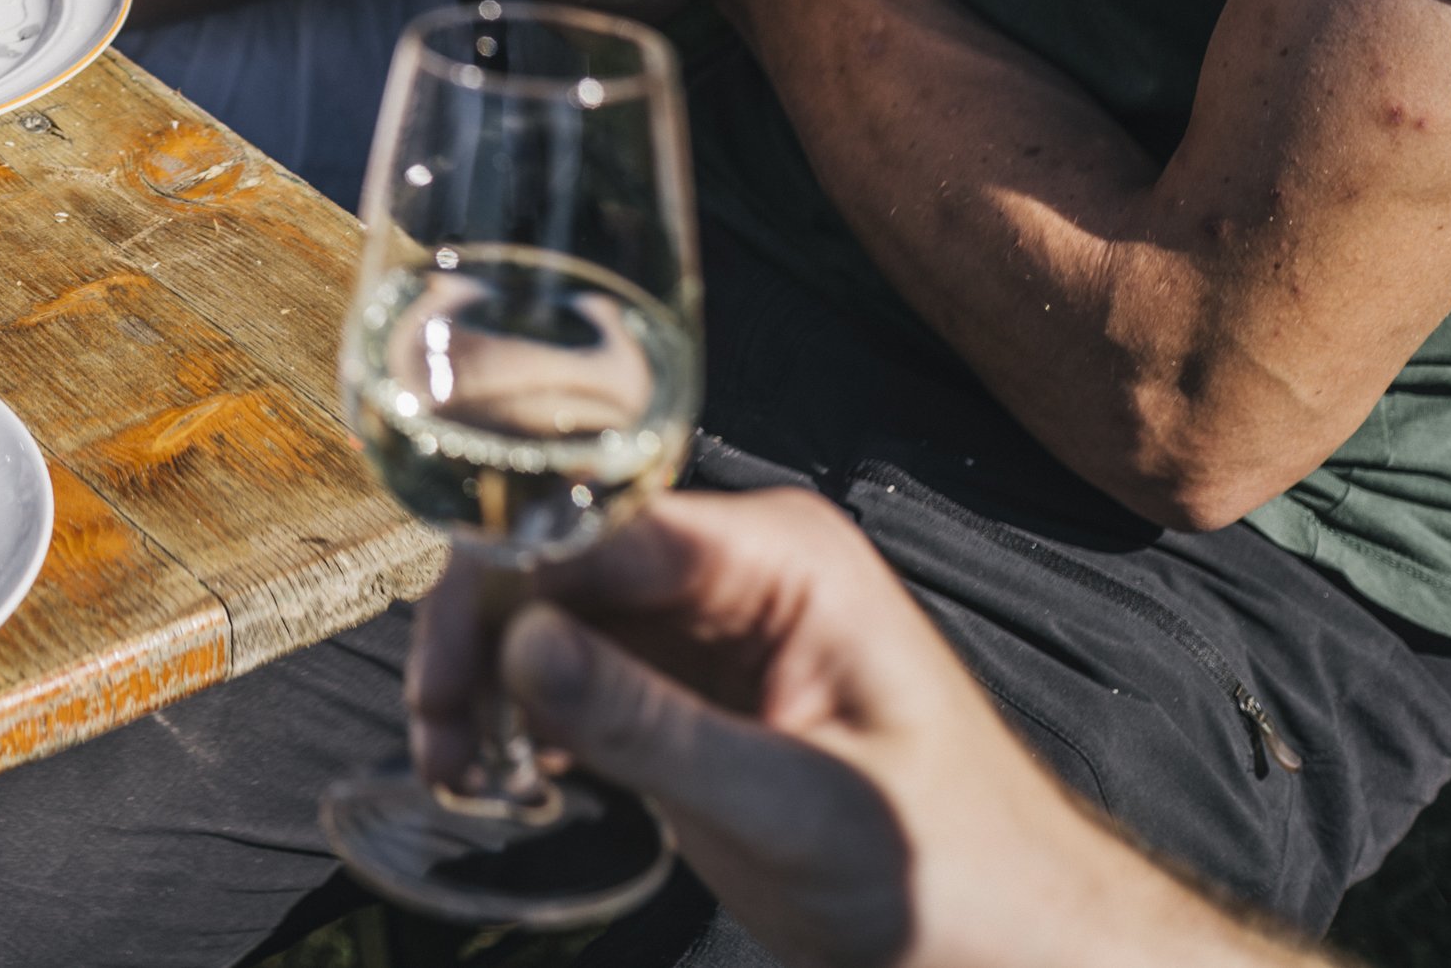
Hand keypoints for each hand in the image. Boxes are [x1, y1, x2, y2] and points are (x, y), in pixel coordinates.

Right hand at [412, 491, 1304, 967]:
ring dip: (487, 685)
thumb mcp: (793, 806)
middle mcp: (733, 568)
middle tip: (437, 739)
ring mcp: (705, 626)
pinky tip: (502, 779)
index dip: (504, 586)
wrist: (1013, 944)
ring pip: (547, 618)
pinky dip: (520, 719)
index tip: (445, 674)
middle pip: (556, 560)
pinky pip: (571, 673)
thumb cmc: (950, 871)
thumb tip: (520, 645)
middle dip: (480, 641)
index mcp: (781, 556)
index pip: (599, 524)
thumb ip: (651, 725)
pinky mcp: (685, 689)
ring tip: (461, 775)